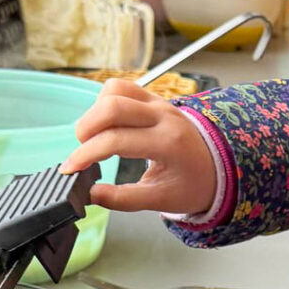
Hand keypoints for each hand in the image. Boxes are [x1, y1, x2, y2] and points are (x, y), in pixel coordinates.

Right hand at [61, 79, 216, 213]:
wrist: (218, 167)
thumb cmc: (192, 184)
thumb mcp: (160, 200)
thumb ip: (123, 199)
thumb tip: (90, 195)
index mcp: (169, 143)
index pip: (116, 139)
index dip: (86, 154)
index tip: (70, 169)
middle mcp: (164, 116)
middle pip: (112, 105)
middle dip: (86, 127)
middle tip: (82, 151)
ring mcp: (160, 103)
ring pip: (115, 89)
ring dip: (95, 112)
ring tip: (95, 138)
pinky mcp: (155, 98)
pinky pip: (123, 88)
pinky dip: (106, 102)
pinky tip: (108, 126)